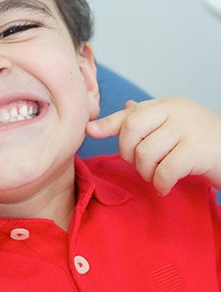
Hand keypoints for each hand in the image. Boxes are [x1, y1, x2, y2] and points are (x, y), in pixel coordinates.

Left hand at [86, 98, 220, 194]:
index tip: (89, 131)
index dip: (107, 124)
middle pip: (131, 130)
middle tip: (139, 166)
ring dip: (145, 172)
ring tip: (156, 177)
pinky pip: (165, 170)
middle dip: (127, 153)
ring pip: (145, 152)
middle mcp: (175, 112)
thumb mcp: (176, 125)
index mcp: (165, 105)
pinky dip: (160, 183)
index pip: (130, 113)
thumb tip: (125, 106)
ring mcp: (187, 129)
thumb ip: (150, 118)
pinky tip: (165, 186)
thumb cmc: (203, 142)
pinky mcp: (198, 150)